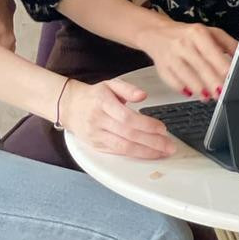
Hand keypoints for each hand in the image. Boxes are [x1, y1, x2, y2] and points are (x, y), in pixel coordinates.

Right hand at [59, 78, 175, 159]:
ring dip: (146, 152)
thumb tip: (143, 95)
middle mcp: (99, 120)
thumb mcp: (110, 84)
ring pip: (124, 147)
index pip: (127, 117)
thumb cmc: (93, 96)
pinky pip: (118, 152)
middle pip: (128, 134)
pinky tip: (148, 154)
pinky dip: (135, 155)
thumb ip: (128, 89)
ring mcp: (97, 136)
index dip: (145, 125)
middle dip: (152, 142)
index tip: (162, 128)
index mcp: (102, 102)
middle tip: (169, 145)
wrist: (69, 107)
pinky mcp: (97, 147)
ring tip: (163, 152)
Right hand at [142, 20, 237, 100]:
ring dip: (199, 89)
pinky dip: (183, 89)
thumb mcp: (210, 32)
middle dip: (213, 82)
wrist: (157, 33)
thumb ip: (228, 44)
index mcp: (197, 33)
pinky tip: (192, 92)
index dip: (221, 66)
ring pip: (186, 76)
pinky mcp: (161, 68)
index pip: (211, 52)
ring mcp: (170, 56)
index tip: (231, 77)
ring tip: (209, 96)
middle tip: (222, 93)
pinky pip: (173, 82)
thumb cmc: (187, 35)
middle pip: (200, 66)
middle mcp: (182, 44)